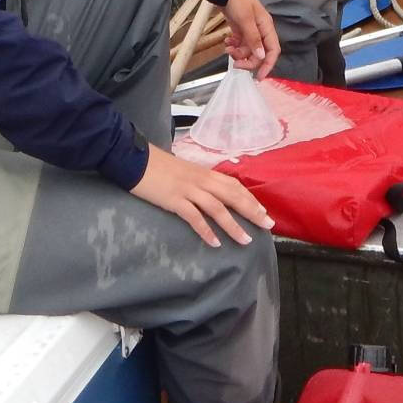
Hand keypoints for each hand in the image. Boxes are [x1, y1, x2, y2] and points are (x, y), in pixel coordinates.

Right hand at [130, 144, 273, 247]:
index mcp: (205, 173)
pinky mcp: (174, 200)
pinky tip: (215, 243)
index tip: (263, 212)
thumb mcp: (185, 172)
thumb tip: (213, 194)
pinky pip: (194, 217)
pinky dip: (206, 230)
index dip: (250, 199)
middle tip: (267, 225)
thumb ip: (200, 182)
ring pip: (218, 208)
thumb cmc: (159, 167)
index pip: (234, 186)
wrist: (135, 160)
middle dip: (252, 211)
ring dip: (233, 225)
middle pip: (232, 196)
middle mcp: (201, 180)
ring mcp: (188, 190)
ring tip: (245, 240)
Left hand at [219, 0, 279, 78]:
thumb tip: (261, 57)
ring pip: (247, 49)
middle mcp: (260, 30)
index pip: (273, 50)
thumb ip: (253, 39)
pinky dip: (233, 45)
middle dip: (247, 60)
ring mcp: (249, 29)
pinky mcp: (239, 28)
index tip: (259, 77)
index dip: (268, 65)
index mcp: (266, 27)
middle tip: (235, 63)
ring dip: (238, 52)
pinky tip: (226, 41)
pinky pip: (239, 42)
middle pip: (259, 53)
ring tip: (227, 47)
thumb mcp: (246, 19)